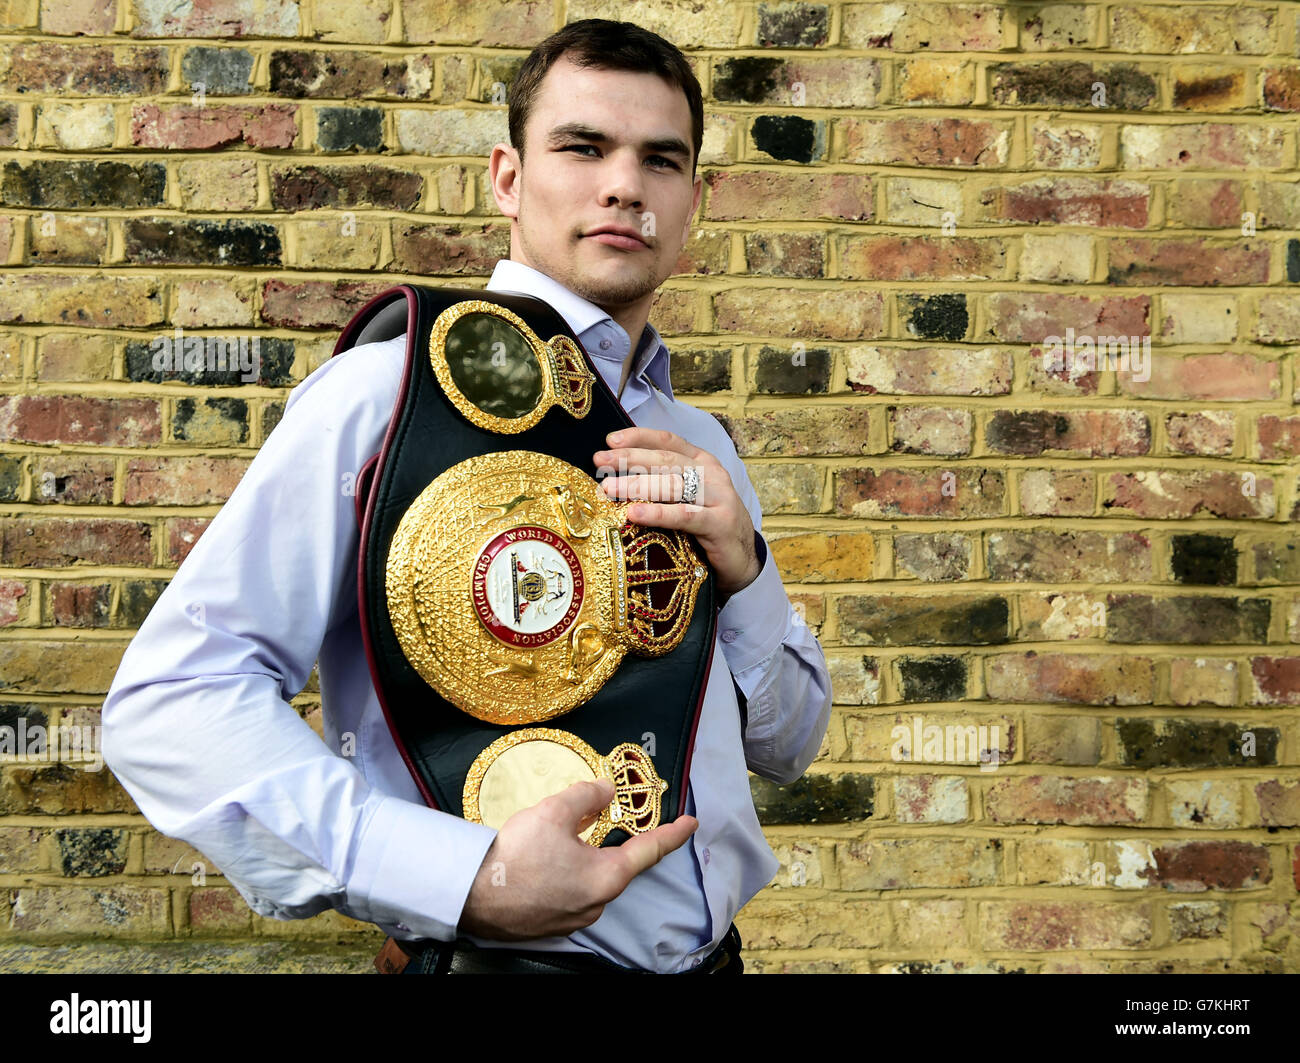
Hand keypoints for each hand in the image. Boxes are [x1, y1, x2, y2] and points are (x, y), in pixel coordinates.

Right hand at [457, 778, 697, 940]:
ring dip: (586, 855)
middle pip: (617, 864)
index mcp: (606, 877)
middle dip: (613, 839)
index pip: (649, 850)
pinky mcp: (552, 923)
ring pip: (592, 877)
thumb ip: (587, 796)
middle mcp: (596, 903)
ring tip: (565, 834)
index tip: (691, 823)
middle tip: (605, 817)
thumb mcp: (554, 811)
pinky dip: (569, 871)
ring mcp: (574, 918)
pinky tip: (549, 857)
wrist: (471, 896)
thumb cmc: (514, 857)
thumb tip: (606, 790)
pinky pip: (572, 891)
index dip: (672, 834)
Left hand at [593, 427, 761, 595]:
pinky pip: (684, 516)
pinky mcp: (720, 524)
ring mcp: (719, 498)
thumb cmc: (707, 526)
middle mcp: (711, 475)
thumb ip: (663, 483)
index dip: (639, 438)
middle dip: (630, 459)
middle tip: (599, 461)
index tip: (611, 440)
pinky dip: (657, 514)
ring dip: (637, 485)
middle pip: (666, 460)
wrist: (744, 559)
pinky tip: (634, 514)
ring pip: (673, 485)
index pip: (669, 441)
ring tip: (609, 488)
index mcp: (702, 462)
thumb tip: (616, 475)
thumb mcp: (688, 498)